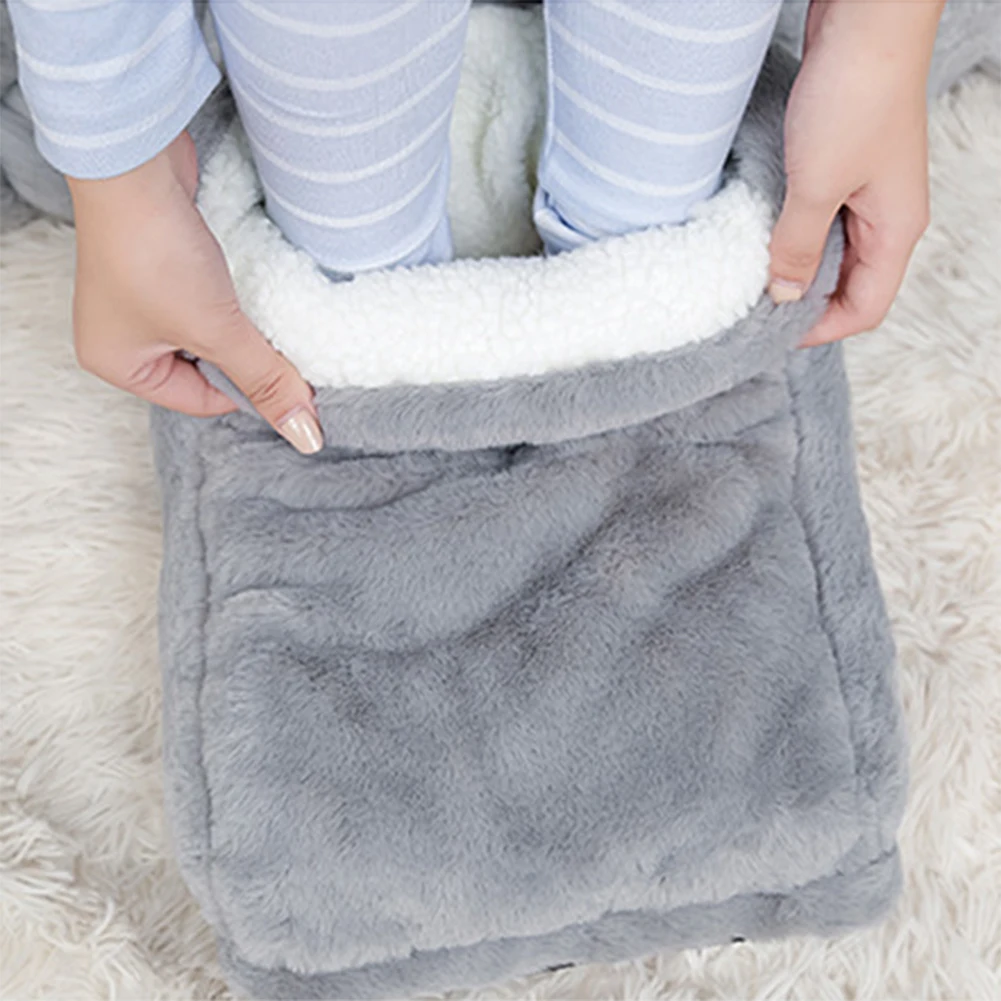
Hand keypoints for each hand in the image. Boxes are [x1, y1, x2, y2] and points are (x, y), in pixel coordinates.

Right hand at [68, 131, 322, 453]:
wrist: (136, 164)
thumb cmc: (153, 251)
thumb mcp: (217, 330)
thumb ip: (265, 381)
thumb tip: (303, 435)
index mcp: (117, 365)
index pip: (200, 401)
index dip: (249, 392)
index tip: (292, 381)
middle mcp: (121, 335)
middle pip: (206, 368)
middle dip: (246, 358)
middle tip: (281, 347)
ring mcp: (139, 297)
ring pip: (211, 332)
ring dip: (242, 326)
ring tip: (262, 312)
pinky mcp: (162, 263)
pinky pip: (208, 299)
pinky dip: (233, 298)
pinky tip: (252, 286)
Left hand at [768, 0, 943, 345]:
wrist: (865, 17)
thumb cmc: (856, 94)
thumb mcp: (816, 185)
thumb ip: (798, 245)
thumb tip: (783, 293)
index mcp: (896, 230)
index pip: (865, 308)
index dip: (821, 330)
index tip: (772, 332)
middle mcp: (888, 215)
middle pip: (849, 284)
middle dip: (805, 301)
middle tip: (754, 308)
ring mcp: (867, 189)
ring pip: (832, 250)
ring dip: (795, 264)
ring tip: (752, 272)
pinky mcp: (845, 163)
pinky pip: (819, 216)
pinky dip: (792, 231)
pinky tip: (760, 230)